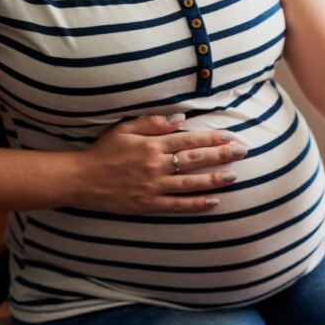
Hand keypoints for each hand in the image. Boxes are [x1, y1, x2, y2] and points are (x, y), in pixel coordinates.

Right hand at [71, 115, 246, 213]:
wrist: (81, 180)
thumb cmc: (103, 152)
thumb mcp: (124, 129)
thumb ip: (152, 123)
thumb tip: (180, 119)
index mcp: (151, 144)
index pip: (188, 139)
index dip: (211, 138)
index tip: (230, 137)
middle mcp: (156, 165)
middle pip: (194, 159)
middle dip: (220, 155)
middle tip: (242, 152)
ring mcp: (154, 186)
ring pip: (191, 182)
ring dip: (214, 179)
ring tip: (234, 176)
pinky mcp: (150, 204)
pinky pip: (178, 204)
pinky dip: (197, 204)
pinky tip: (214, 201)